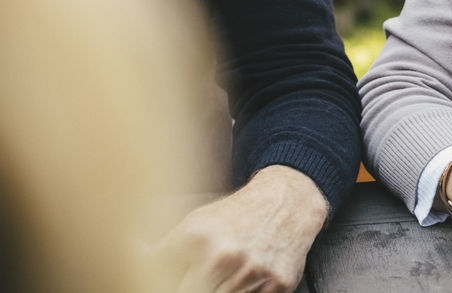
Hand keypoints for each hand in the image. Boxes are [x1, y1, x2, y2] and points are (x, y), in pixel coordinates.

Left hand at [152, 165, 328, 292]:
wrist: (287, 202)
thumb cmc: (236, 216)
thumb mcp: (193, 225)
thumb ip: (161, 251)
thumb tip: (129, 258)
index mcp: (195, 240)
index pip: (158, 281)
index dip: (155, 284)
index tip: (154, 284)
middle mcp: (223, 256)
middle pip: (188, 292)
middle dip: (188, 288)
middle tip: (192, 281)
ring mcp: (251, 273)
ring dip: (215, 291)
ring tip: (215, 280)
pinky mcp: (277, 285)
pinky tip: (237, 284)